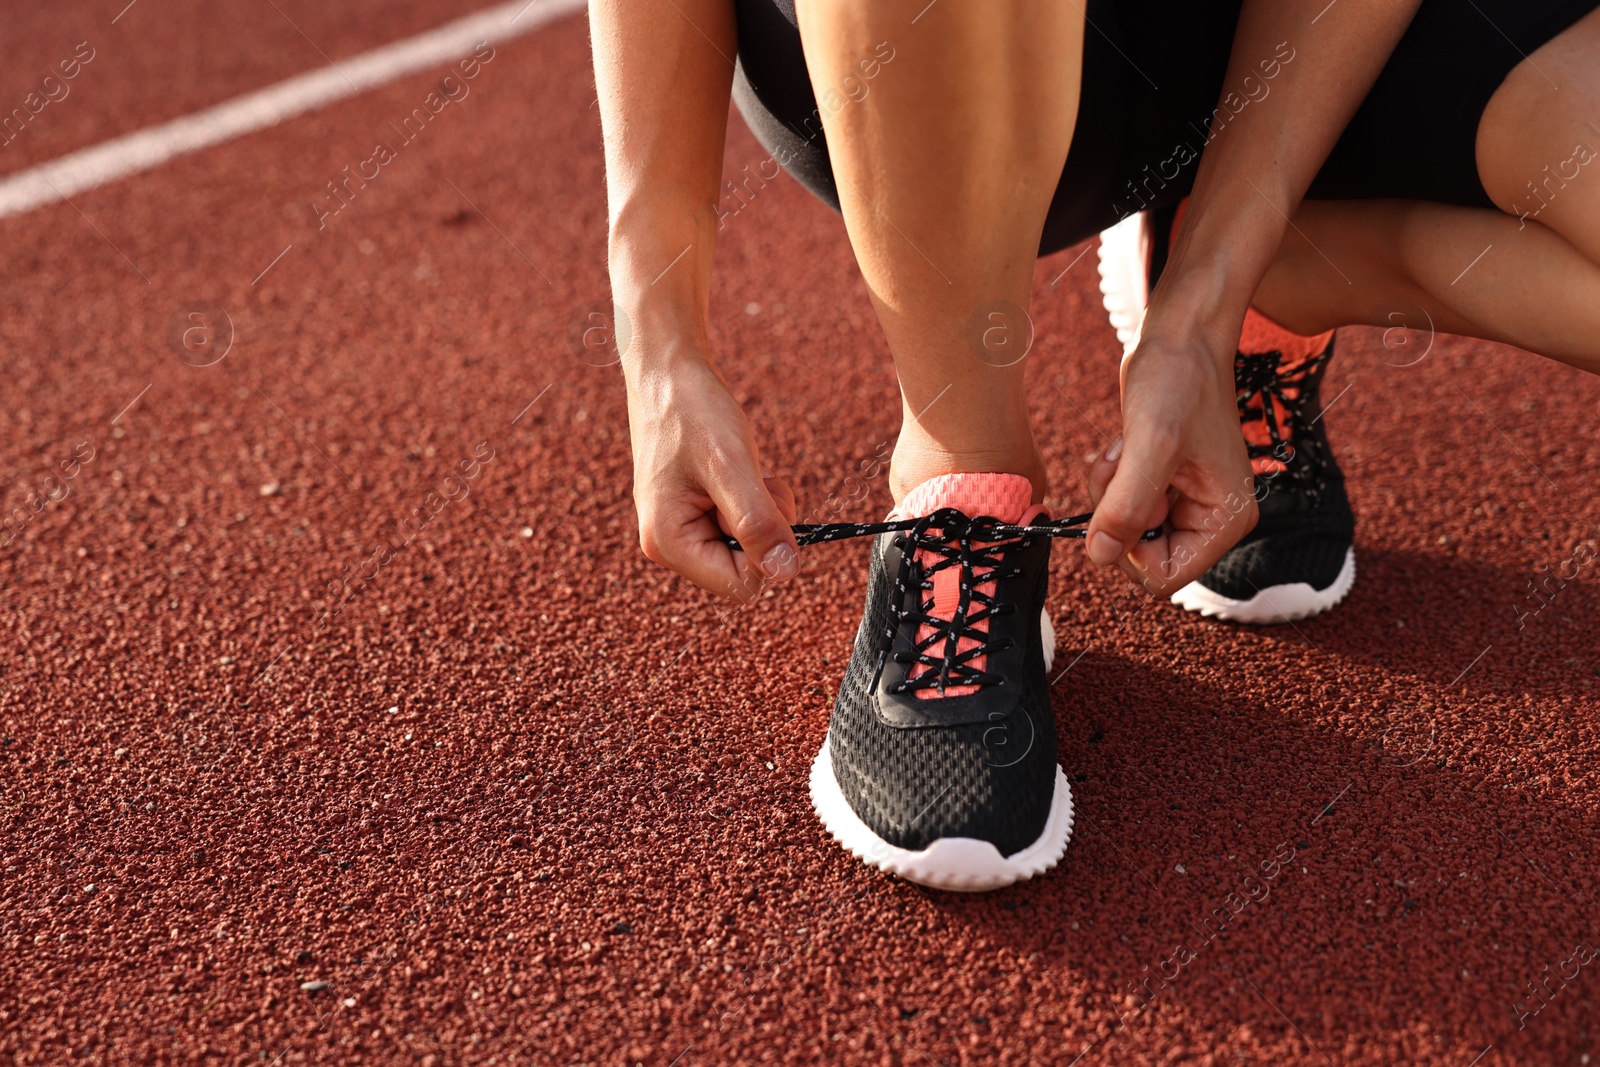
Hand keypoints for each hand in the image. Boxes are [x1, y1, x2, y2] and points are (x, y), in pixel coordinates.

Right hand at [626, 355, 799, 600]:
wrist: (668, 370)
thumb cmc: (692, 411)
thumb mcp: (732, 466)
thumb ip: (758, 522)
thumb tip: (786, 572)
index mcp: (668, 544)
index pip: (741, 586)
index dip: (765, 550)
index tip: (760, 503)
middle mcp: (671, 544)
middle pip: (746, 566)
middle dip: (764, 525)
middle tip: (752, 480)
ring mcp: (683, 528)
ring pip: (750, 544)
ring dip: (763, 508)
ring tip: (744, 468)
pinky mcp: (697, 512)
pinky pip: (744, 522)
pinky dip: (756, 496)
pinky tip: (741, 467)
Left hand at [1085, 335, 1256, 595]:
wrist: (1180, 337)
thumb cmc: (1179, 380)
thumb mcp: (1151, 444)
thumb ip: (1127, 506)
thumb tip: (1100, 556)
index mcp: (1226, 519)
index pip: (1165, 577)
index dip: (1129, 550)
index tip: (1120, 504)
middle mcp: (1211, 517)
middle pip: (1141, 554)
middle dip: (1118, 512)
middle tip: (1123, 466)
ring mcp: (1187, 501)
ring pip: (1126, 529)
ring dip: (1111, 490)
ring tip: (1126, 449)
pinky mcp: (1165, 483)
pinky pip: (1122, 503)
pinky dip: (1112, 477)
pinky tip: (1125, 444)